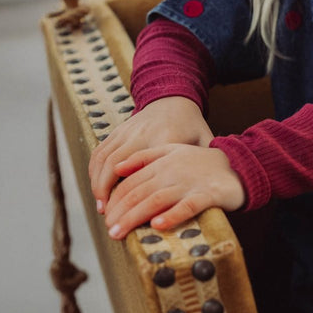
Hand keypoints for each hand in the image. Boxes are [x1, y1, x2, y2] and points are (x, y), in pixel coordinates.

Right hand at [88, 97, 213, 209]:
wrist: (173, 97)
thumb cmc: (191, 125)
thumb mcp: (203, 141)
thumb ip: (206, 161)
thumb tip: (218, 185)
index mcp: (164, 139)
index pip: (144, 168)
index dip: (133, 190)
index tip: (130, 211)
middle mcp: (140, 134)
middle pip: (116, 165)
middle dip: (107, 191)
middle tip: (109, 215)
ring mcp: (126, 130)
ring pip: (103, 159)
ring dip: (98, 184)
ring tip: (102, 207)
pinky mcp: (117, 130)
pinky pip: (100, 151)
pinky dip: (94, 172)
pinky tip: (98, 190)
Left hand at [101, 144, 245, 239]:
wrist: (238, 164)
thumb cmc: (202, 162)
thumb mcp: (173, 151)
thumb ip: (145, 157)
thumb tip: (118, 167)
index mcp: (162, 162)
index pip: (131, 182)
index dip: (115, 199)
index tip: (106, 216)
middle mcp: (173, 171)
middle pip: (139, 192)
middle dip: (120, 213)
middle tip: (109, 230)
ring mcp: (190, 183)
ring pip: (156, 200)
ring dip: (135, 217)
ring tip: (120, 232)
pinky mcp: (208, 195)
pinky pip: (187, 206)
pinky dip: (172, 215)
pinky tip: (158, 225)